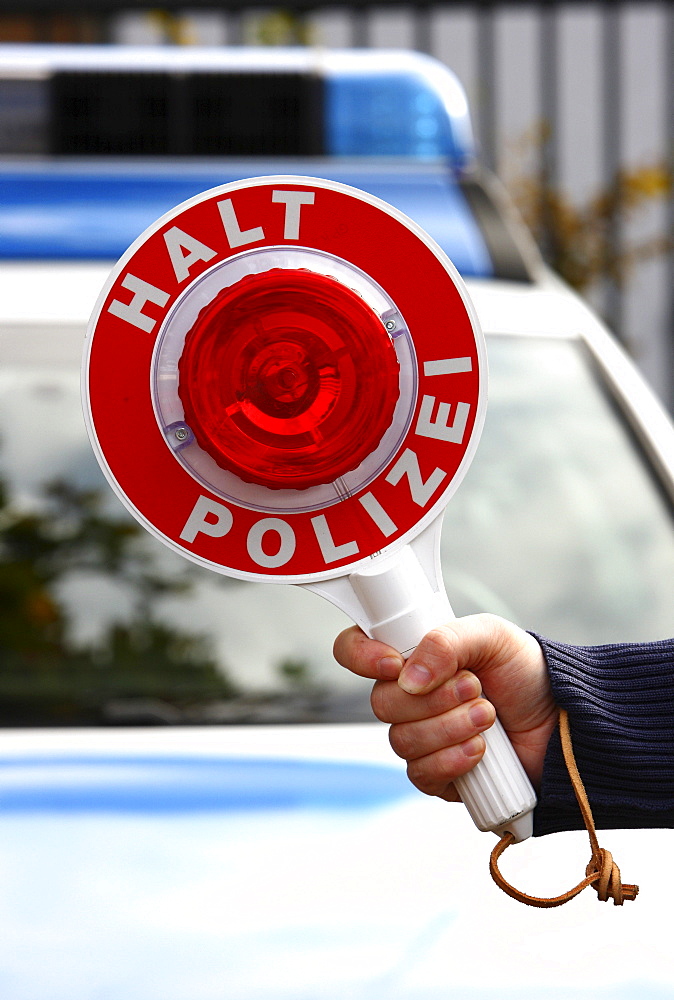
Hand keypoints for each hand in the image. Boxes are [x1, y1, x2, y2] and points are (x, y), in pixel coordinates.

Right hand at [333, 614, 557, 802]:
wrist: (563, 720)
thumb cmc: (525, 671)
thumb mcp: (491, 636)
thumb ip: (447, 641)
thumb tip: (408, 677)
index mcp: (411, 655)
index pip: (354, 651)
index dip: (362, 657)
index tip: (394, 663)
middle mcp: (408, 697)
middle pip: (381, 703)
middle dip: (432, 699)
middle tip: (475, 686)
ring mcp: (420, 737)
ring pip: (401, 741)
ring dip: (449, 727)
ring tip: (489, 715)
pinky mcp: (438, 775)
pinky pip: (421, 774)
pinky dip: (452, 760)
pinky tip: (480, 750)